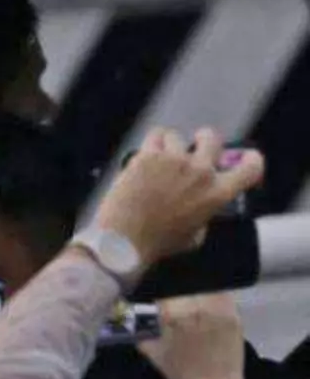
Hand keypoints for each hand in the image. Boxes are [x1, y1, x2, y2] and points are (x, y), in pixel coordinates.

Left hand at [97, 129, 262, 267]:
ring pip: (176, 137)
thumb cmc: (158, 242)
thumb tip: (201, 205)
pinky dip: (152, 143)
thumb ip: (203, 214)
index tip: (247, 156)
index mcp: (218, 194)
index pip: (251, 168)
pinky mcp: (148, 155)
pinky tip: (147, 153)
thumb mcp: (195, 235)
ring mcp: (174, 161)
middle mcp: (200, 173)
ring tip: (158, 161)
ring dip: (169, 146)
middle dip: (205, 138)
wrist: (125, 238)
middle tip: (198, 142)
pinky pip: (155, 136)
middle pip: (212, 138)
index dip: (252, 160)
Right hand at [141, 293, 249, 378]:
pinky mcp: (235, 317)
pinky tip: (209, 297)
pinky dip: (215, 292)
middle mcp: (196, 309)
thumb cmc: (178, 373)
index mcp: (172, 315)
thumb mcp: (150, 349)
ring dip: (197, 285)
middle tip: (174, 287)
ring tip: (192, 289)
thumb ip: (141, 327)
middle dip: (177, 284)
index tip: (157, 286)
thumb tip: (131, 309)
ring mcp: (219, 312)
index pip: (164, 286)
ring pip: (206, 285)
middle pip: (185, 282)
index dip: (159, 284)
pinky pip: (223, 295)